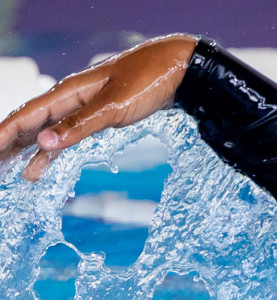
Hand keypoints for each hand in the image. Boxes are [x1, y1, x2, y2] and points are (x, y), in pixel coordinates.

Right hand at [0, 35, 196, 181]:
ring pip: (47, 132)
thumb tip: (43, 143)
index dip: (4, 134)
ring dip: (29, 151)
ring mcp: (85, 108)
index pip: (27, 115)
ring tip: (11, 172)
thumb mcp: (113, 106)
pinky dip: (54, 152)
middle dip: (9, 143)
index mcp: (68, 92)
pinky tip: (43, 166)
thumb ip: (79, 125)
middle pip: (30, 124)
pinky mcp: (101, 117)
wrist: (178, 69)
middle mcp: (70, 99)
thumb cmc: (146, 81)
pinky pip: (69, 136)